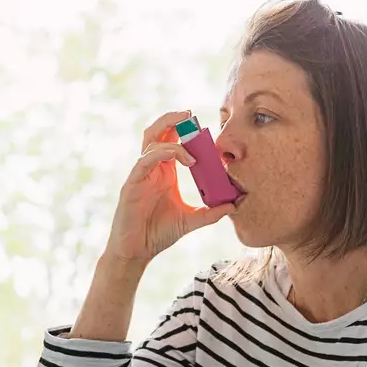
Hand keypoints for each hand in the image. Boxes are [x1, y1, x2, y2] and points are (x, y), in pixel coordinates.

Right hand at [103, 110, 235, 266]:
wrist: (137, 252)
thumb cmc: (158, 234)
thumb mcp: (190, 221)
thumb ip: (210, 213)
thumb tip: (234, 205)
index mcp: (164, 173)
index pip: (172, 141)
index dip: (184, 130)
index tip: (203, 126)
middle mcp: (152, 169)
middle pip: (157, 132)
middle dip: (172, 119)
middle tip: (190, 114)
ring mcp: (141, 174)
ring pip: (150, 140)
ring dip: (170, 132)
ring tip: (190, 137)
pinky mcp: (132, 183)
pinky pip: (145, 160)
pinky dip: (164, 153)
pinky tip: (185, 158)